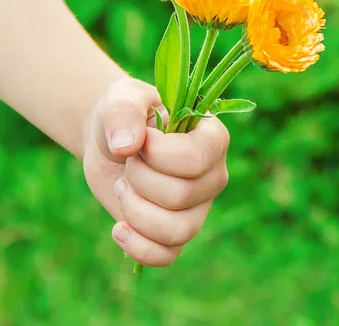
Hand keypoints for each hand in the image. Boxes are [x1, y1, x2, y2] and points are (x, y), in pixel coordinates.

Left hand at [83, 77, 228, 266]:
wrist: (109, 141)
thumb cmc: (124, 115)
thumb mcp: (121, 99)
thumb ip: (124, 112)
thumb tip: (125, 146)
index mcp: (211, 136)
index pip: (197, 158)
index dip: (158, 155)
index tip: (139, 141)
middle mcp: (212, 174)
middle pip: (181, 196)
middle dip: (138, 179)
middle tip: (128, 161)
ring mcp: (197, 206)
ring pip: (176, 231)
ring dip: (135, 211)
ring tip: (122, 188)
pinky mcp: (176, 231)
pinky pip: (167, 255)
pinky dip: (138, 248)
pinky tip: (118, 228)